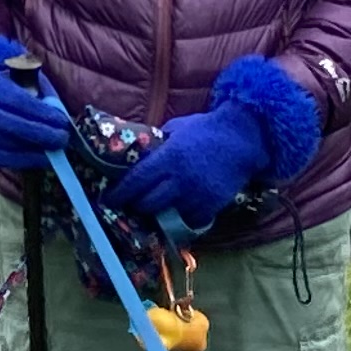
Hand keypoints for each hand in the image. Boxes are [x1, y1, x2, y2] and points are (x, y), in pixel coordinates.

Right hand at [0, 39, 72, 169]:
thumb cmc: (13, 91)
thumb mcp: (28, 83)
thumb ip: (44, 96)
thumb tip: (61, 116)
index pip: (21, 102)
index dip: (44, 114)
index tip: (64, 122)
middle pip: (16, 126)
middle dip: (44, 134)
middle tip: (64, 139)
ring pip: (13, 145)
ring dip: (39, 150)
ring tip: (57, 148)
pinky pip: (8, 159)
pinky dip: (29, 160)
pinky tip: (45, 158)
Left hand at [108, 104, 267, 234]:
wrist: (242, 139)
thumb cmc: (206, 129)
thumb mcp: (176, 129)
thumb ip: (157, 144)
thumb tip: (138, 155)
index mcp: (169, 157)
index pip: (135, 182)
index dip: (118, 194)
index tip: (107, 200)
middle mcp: (180, 180)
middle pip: (147, 203)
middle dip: (136, 205)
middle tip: (132, 203)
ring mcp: (196, 196)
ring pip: (167, 216)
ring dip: (159, 213)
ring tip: (156, 207)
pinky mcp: (211, 207)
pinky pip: (189, 221)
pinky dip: (182, 218)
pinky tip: (180, 210)